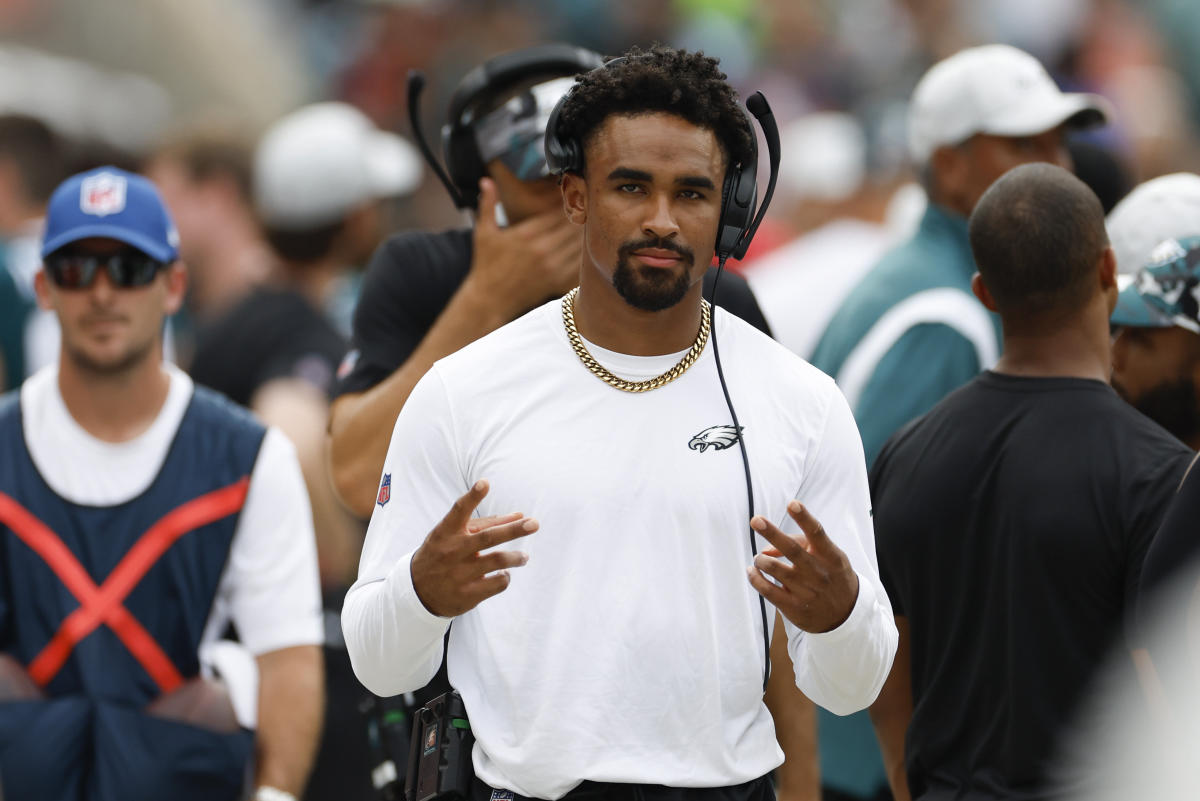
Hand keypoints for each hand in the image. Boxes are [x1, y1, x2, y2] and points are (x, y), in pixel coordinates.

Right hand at [410, 480, 536, 616]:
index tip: (485, 483)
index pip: (459, 511)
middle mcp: (453, 551)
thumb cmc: (443, 554)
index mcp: (446, 532)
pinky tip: (504, 574)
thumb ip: (484, 523)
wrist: (418, 592)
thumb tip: (519, 515)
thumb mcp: (452, 536)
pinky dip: (505, 577)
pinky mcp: (468, 594)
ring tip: (524, 557)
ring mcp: (460, 573)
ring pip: (498, 561)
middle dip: (513, 530)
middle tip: (534, 523)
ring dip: (516, 557)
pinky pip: (498, 583)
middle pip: (488, 537)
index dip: (472, 497)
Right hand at [466, 177, 581, 317]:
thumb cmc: (485, 264)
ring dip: (584, 231)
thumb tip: (486, 179)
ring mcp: (552, 267)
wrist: (489, 299)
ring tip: (589, 221)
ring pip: (579, 242)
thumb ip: (488, 204)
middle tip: (587, 204)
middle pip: (573, 224)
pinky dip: (584, 253)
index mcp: (526, 234)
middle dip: (580, 213)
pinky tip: (585, 245)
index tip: (573, 193)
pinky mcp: (558, 281)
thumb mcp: (483, 232)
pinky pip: (579, 263)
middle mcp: (542, 250)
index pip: (557, 210)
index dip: (567, 201)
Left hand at [747, 500, 859, 632]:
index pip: (817, 533)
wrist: (846, 616)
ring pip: (774, 568)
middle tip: (756, 520)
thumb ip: (800, 544)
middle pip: (792, 550)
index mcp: (830, 556)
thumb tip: (765, 548)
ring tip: (759, 559)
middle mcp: (818, 572)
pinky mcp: (793, 607)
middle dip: (772, 533)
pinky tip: (752, 571)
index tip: (792, 504)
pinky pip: (767, 590)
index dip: (804, 518)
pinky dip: (755, 578)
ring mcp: (805, 591)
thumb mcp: (828, 556)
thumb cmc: (831, 576)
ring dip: (760, 559)